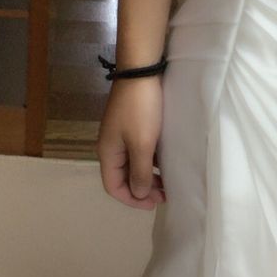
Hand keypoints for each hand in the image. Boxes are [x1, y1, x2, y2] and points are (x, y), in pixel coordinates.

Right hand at [97, 76, 166, 209]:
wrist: (141, 72)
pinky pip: (139, 151)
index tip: (154, 204)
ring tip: (168, 183)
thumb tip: (139, 194)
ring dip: (148, 176)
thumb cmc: (140, 110)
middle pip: (123, 177)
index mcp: (107, 153)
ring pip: (133, 165)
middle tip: (165, 195)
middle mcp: (111, 146)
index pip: (114, 187)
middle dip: (142, 190)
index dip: (132, 200)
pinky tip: (166, 163)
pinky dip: (151, 161)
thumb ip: (140, 172)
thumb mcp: (142, 144)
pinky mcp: (133, 125)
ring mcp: (121, 135)